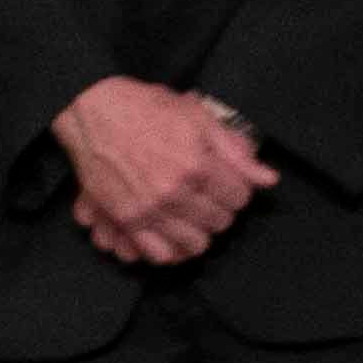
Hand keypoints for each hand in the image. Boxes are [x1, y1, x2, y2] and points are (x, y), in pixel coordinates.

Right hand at [54, 75, 275, 268]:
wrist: (93, 110)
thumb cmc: (146, 107)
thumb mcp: (197, 117)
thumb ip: (234, 150)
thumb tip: (268, 179)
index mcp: (198, 164)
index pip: (239, 198)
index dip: (237, 189)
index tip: (227, 183)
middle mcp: (176, 192)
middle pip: (220, 222)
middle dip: (220, 209)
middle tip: (209, 197)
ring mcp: (150, 209)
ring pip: (195, 244)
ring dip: (199, 231)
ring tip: (191, 215)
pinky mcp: (127, 219)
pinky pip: (160, 254)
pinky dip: (172, 249)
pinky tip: (172, 234)